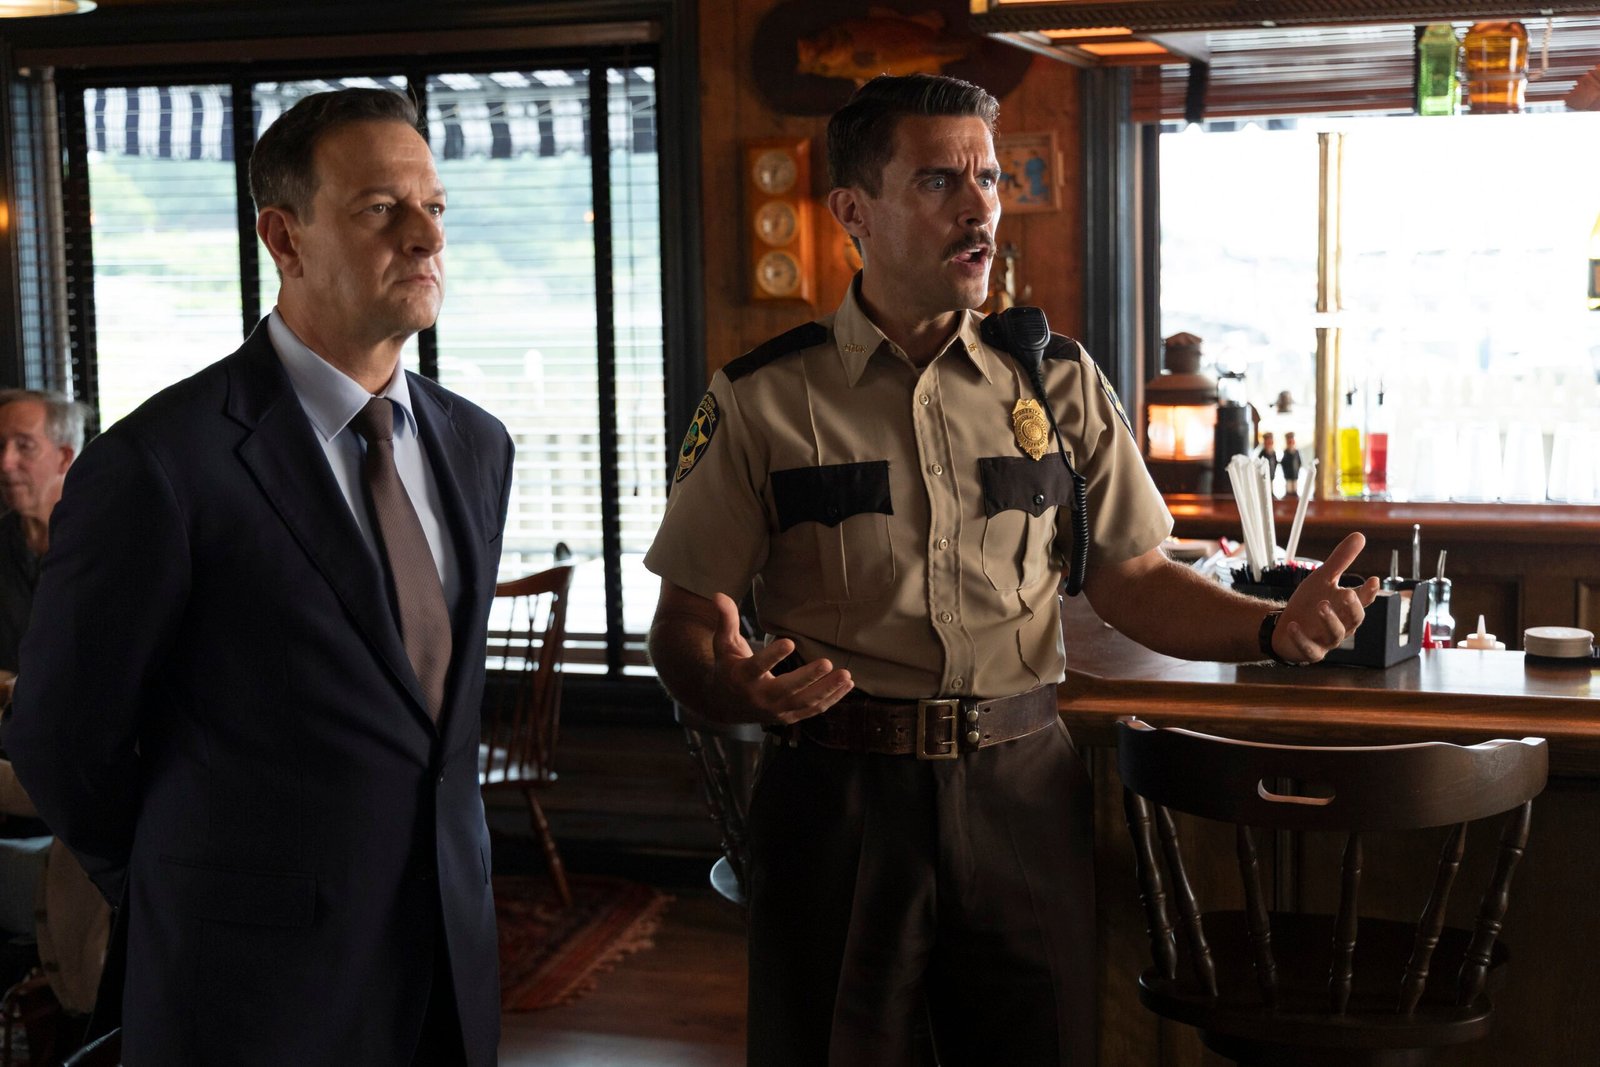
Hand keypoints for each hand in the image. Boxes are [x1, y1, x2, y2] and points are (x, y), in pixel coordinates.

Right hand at [709, 593, 852, 723]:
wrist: (724, 705)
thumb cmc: (727, 667)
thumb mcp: (723, 644)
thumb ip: (725, 620)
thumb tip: (718, 594)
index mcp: (742, 677)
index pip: (757, 666)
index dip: (772, 656)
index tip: (789, 641)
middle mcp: (759, 697)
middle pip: (786, 689)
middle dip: (807, 678)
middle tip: (827, 663)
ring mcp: (775, 710)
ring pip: (804, 702)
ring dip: (826, 690)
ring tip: (845, 675)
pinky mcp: (788, 717)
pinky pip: (812, 710)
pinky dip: (831, 699)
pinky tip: (847, 684)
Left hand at [1275, 532, 1380, 663]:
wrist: (1285, 626)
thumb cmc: (1310, 602)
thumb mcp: (1323, 578)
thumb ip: (1341, 560)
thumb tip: (1360, 535)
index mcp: (1347, 607)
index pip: (1364, 600)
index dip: (1369, 592)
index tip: (1373, 580)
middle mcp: (1342, 624)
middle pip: (1355, 619)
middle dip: (1352, 607)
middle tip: (1346, 593)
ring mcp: (1327, 640)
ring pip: (1336, 634)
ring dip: (1329, 620)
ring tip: (1321, 605)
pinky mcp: (1311, 652)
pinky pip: (1310, 649)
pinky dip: (1301, 638)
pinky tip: (1293, 625)